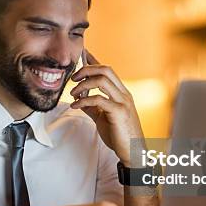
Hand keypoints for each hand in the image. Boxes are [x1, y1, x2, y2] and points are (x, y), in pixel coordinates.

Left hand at [69, 50, 143, 164]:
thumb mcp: (104, 118)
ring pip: (102, 80)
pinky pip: (99, 99)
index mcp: (121, 93)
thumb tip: (79, 99)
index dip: (94, 60)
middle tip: (73, 78)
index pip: (107, 70)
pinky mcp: (119, 112)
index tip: (82, 53)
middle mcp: (124, 94)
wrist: (133, 153)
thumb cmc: (119, 135)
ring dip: (83, 84)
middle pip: (106, 69)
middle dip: (86, 69)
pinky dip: (84, 100)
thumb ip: (93, 107)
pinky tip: (75, 106)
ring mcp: (123, 102)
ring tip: (73, 93)